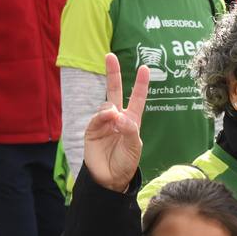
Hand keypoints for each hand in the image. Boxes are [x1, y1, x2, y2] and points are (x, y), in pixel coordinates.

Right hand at [83, 52, 149, 192]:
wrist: (110, 179)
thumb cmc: (126, 163)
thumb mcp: (134, 146)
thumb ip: (129, 128)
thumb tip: (117, 113)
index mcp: (131, 120)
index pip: (136, 98)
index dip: (140, 84)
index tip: (144, 68)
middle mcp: (117, 118)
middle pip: (114, 91)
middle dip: (113, 73)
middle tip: (110, 56)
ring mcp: (103, 123)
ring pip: (106, 105)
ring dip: (111, 109)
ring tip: (115, 120)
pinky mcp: (92, 130)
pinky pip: (97, 117)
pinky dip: (103, 116)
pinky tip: (108, 118)